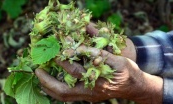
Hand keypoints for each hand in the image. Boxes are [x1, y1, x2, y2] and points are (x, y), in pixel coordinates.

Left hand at [35, 45, 162, 103]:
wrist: (134, 88)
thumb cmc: (128, 73)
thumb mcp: (118, 60)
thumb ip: (100, 55)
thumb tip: (81, 49)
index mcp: (99, 81)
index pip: (77, 70)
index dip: (65, 59)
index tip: (56, 51)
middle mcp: (91, 91)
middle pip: (64, 90)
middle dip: (48, 81)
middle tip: (37, 71)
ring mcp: (88, 96)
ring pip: (64, 96)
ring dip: (50, 87)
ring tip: (40, 78)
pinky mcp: (88, 96)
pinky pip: (68, 96)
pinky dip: (57, 90)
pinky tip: (51, 83)